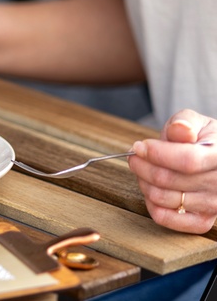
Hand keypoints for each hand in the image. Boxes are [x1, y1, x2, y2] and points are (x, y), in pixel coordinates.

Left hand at [128, 109, 216, 232]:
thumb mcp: (194, 122)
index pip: (187, 160)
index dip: (157, 154)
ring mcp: (213, 205)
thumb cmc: (200, 137)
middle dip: (142, 165)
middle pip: (168, 179)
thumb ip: (184, 123)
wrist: (212, 155)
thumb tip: (180, 129)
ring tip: (144, 170)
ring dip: (143, 182)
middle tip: (135, 156)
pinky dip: (150, 204)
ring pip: (162, 197)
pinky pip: (166, 218)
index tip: (139, 147)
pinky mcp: (202, 221)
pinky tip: (150, 188)